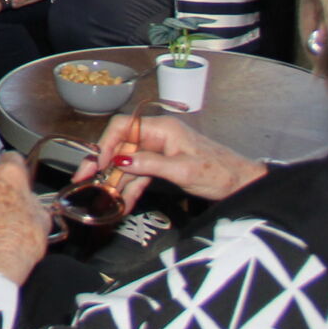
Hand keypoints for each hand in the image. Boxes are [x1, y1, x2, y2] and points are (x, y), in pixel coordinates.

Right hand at [83, 112, 264, 205]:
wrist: (243, 185)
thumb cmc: (219, 173)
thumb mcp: (183, 170)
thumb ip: (150, 164)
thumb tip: (119, 159)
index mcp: (163, 128)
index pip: (124, 126)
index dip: (105, 143)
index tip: (96, 164)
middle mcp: (158, 136)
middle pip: (121, 145)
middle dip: (103, 164)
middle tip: (83, 180)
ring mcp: (159, 151)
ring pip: (128, 162)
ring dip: (115, 180)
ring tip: (102, 198)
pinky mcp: (163, 165)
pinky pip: (140, 174)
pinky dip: (130, 187)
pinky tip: (121, 202)